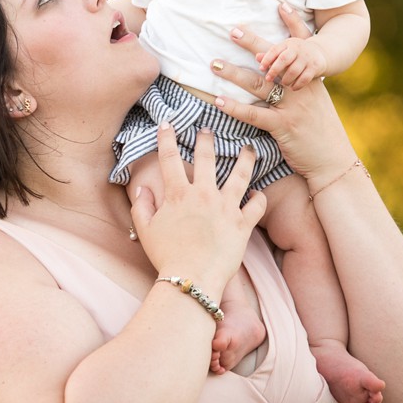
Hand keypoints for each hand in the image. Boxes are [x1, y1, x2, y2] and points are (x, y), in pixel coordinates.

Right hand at [128, 125, 268, 293]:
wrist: (191, 279)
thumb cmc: (166, 256)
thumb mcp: (145, 230)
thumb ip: (142, 206)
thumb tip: (142, 188)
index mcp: (178, 194)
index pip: (169, 158)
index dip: (166, 138)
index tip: (167, 124)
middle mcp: (204, 195)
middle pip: (207, 158)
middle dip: (207, 139)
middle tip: (208, 129)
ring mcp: (226, 208)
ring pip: (240, 175)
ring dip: (245, 159)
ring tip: (249, 149)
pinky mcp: (242, 224)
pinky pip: (257, 206)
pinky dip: (260, 199)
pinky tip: (258, 194)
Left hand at [207, 15, 356, 187]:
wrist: (334, 160)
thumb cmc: (321, 132)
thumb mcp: (315, 102)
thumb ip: (300, 85)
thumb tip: (279, 73)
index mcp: (310, 79)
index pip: (300, 46)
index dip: (291, 24)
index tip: (280, 4)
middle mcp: (302, 88)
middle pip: (274, 60)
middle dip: (251, 43)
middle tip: (232, 31)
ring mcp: (293, 107)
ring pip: (259, 84)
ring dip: (233, 73)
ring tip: (213, 64)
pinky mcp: (284, 127)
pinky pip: (255, 114)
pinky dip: (236, 107)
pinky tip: (219, 101)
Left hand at [257, 35, 327, 90]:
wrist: (320, 53)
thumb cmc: (295, 54)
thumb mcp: (284, 51)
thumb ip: (271, 55)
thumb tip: (257, 57)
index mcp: (288, 44)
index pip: (275, 50)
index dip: (267, 59)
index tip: (261, 68)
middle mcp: (298, 49)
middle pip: (284, 59)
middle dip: (274, 70)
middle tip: (268, 78)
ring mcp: (307, 57)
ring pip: (294, 70)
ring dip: (286, 79)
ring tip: (283, 83)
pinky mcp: (316, 66)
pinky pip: (305, 78)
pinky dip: (297, 84)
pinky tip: (293, 88)